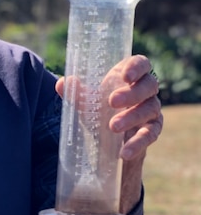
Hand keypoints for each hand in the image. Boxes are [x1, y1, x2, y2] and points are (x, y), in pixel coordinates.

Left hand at [56, 54, 163, 211]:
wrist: (106, 138)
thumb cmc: (97, 109)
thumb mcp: (85, 102)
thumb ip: (75, 93)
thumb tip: (62, 84)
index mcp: (128, 77)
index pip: (141, 63)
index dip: (137, 67)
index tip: (125, 76)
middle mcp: (145, 90)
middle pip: (148, 85)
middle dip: (131, 93)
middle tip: (111, 102)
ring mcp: (151, 109)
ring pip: (150, 109)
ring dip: (132, 117)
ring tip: (113, 127)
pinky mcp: (152, 129)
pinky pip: (150, 134)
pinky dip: (138, 142)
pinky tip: (124, 151)